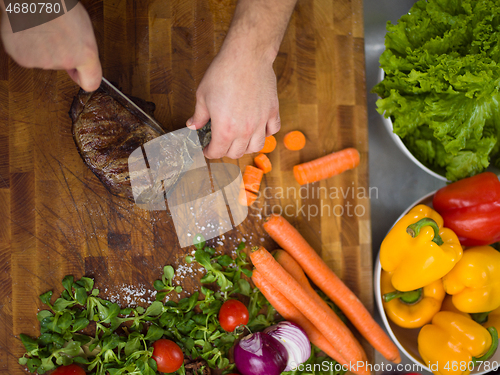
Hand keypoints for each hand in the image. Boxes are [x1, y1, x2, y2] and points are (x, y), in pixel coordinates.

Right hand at [1, 3, 101, 90]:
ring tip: (42, 29)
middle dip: (60, 54)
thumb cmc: (59, 4)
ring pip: (44, 61)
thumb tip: (80, 57)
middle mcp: (65, 62)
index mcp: (85, 54)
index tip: (78, 71)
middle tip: (56, 33)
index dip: (84, 77)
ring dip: (43, 49)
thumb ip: (83, 47)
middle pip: (63, 67)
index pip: (91, 83)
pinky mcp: (23, 59)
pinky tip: (30, 32)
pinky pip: (27, 56)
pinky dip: (27, 46)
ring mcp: (43, 62)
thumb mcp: (83, 25)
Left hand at [187, 39, 280, 158]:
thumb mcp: (203, 95)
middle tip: (221, 142)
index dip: (209, 152)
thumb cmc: (223, 73)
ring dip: (246, 146)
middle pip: (236, 153)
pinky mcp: (272, 111)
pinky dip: (265, 133)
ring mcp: (261, 122)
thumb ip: (199, 115)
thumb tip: (193, 126)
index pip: (217, 152)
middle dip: (226, 151)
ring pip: (256, 147)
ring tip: (240, 139)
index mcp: (225, 129)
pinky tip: (258, 128)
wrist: (246, 56)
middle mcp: (245, 130)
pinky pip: (272, 131)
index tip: (207, 149)